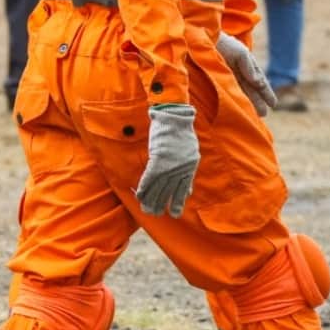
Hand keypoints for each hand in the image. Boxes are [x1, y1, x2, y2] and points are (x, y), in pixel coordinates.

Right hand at [135, 103, 199, 217]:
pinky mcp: (159, 159)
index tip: (176, 212)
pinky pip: (149, 178)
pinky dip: (144, 187)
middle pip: (169, 190)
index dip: (178, 201)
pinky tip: (139, 196)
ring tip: (147, 210)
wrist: (174, 116)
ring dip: (151, 199)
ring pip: (159, 187)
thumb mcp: (190, 150)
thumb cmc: (180, 129)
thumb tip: (188, 186)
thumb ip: (187, 167)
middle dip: (162, 203)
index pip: (183, 188)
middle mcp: (181, 168)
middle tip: (156, 214)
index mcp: (190, 166)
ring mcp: (170, 164)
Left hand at [215, 35, 277, 117]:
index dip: (266, 93)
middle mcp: (239, 73)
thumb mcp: (240, 53)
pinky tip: (238, 108)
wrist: (205, 39)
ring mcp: (229, 77)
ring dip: (248, 103)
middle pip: (251, 90)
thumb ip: (249, 67)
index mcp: (247, 66)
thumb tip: (258, 83)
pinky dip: (235, 99)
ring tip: (253, 115)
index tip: (273, 104)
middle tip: (263, 115)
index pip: (259, 82)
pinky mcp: (218, 80)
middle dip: (257, 102)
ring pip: (241, 92)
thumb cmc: (225, 44)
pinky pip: (229, 92)